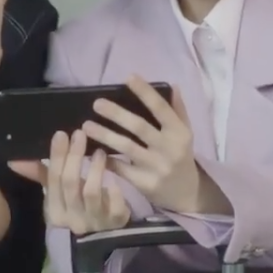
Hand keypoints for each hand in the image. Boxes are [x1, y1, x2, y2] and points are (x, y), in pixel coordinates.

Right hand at [9, 129, 130, 234]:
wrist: (103, 241)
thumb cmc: (76, 209)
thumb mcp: (58, 196)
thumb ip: (41, 175)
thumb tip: (15, 160)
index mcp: (54, 211)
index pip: (53, 180)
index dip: (57, 156)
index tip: (62, 134)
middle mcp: (72, 218)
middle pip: (70, 183)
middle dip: (74, 156)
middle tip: (80, 134)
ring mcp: (94, 221)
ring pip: (91, 192)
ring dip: (95, 168)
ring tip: (100, 151)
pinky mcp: (116, 222)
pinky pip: (115, 206)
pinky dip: (115, 191)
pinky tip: (115, 178)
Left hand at [82, 76, 201, 212]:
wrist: (187, 195)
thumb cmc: (182, 158)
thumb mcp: (185, 134)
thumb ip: (177, 110)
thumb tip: (171, 85)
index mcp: (179, 133)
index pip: (161, 109)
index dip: (145, 92)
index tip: (129, 77)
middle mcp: (169, 149)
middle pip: (139, 127)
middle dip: (117, 114)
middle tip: (96, 103)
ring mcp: (156, 167)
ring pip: (126, 147)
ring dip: (105, 135)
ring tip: (86, 126)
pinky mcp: (144, 183)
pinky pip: (120, 169)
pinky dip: (105, 159)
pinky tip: (90, 151)